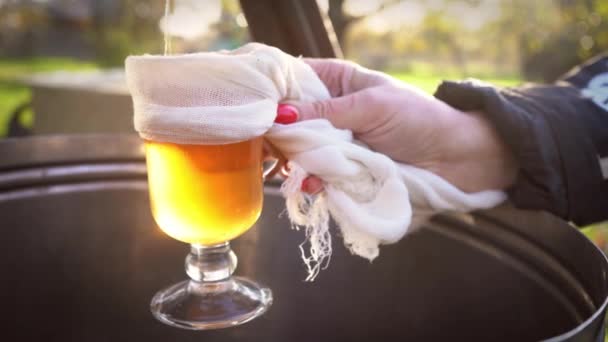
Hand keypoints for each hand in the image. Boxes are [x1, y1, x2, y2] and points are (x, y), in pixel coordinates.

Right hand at [283, 59, 517, 193]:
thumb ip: (325, 111)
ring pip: (297, 152)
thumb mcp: (371, 106)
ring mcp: (334, 145)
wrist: (455, 160)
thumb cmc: (418, 119)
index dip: (271, 92)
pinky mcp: (342, 174)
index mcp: (336, 83)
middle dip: (277, 134)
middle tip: (266, 147)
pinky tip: (313, 185)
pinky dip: (311, 182)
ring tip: (292, 169)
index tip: (254, 107)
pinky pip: (316, 177)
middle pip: (288, 121)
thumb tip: (280, 115)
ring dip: (293, 161)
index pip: (292, 80)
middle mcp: (329, 113)